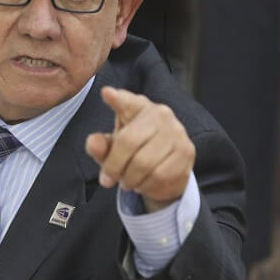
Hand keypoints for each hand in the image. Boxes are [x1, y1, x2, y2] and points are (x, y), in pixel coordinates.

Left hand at [84, 86, 194, 212]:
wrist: (165, 168)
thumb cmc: (134, 151)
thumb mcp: (112, 147)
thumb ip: (100, 145)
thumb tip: (93, 142)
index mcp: (138, 107)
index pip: (127, 102)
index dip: (118, 99)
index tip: (107, 93)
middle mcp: (160, 114)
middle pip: (129, 141)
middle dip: (114, 166)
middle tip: (108, 178)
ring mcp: (176, 132)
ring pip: (144, 163)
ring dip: (130, 178)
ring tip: (128, 180)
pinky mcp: (186, 152)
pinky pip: (159, 175)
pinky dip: (146, 185)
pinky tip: (144, 183)